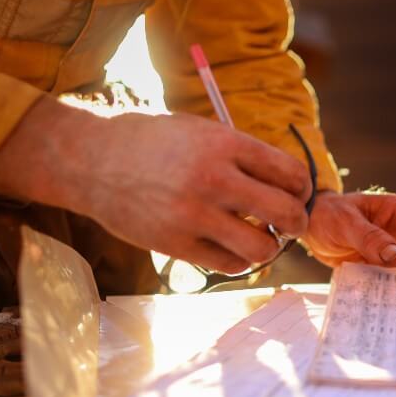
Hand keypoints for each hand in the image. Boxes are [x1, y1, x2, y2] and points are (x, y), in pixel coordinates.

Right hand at [0, 97, 311, 274]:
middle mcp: (214, 179)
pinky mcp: (175, 244)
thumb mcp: (202, 131)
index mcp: (225, 144)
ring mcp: (194, 215)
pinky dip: (238, 260)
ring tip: (256, 236)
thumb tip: (290, 185)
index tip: (297, 194)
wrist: (93, 160)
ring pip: (262, 248)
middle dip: (296, 222)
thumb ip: (244, 155)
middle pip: (286, 213)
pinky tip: (229, 246)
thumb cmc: (154, 143)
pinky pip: (229, 265)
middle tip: (288, 223)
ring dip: (267, 246)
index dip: (302, 188)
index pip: (291, 173)